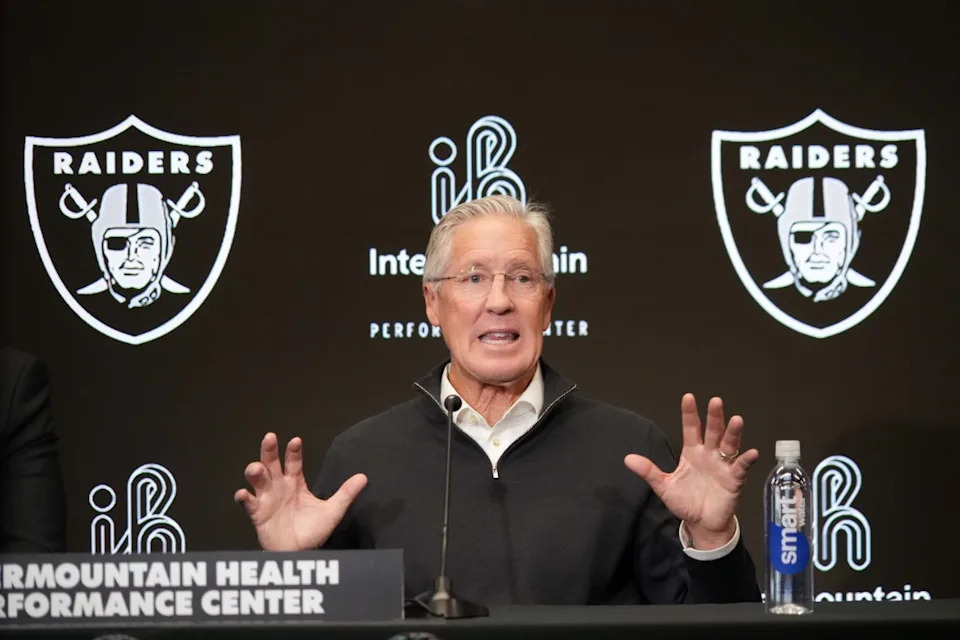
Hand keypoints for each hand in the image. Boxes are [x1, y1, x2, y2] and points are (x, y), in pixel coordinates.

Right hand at [234, 432, 366, 550]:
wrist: (300, 553)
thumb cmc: (313, 530)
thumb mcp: (332, 510)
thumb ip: (345, 493)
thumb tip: (364, 477)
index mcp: (295, 482)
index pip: (294, 462)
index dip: (293, 451)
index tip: (296, 440)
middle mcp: (279, 486)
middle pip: (272, 463)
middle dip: (269, 451)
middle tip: (270, 438)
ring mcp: (266, 499)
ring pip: (257, 480)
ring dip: (255, 472)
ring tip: (257, 468)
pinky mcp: (257, 513)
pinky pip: (248, 503)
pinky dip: (243, 498)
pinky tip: (243, 494)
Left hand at [624, 394, 757, 548]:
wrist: (701, 523)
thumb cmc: (686, 502)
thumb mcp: (664, 486)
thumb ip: (649, 471)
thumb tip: (628, 458)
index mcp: (692, 453)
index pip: (691, 428)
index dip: (690, 414)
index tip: (688, 397)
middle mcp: (709, 454)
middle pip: (712, 431)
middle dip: (714, 417)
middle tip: (715, 401)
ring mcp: (723, 466)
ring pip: (729, 445)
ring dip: (733, 433)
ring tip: (737, 420)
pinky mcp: (733, 480)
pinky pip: (741, 468)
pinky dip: (746, 460)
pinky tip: (751, 453)